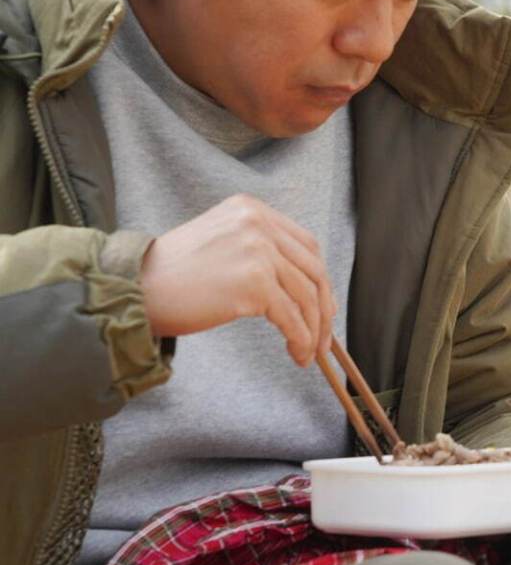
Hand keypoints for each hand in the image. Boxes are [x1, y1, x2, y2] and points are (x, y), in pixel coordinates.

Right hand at [139, 194, 336, 366]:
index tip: (322, 306)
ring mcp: (258, 251)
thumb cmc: (172, 276)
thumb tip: (303, 288)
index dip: (319, 279)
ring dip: (314, 330)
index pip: (306, 245)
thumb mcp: (221, 243)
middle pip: (313, 269)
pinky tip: (297, 354)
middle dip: (323, 308)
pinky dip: (301, 339)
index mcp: (251, 209)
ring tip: (309, 352)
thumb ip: (259, 250)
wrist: (132, 289)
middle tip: (324, 337)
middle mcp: (258, 223)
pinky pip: (292, 317)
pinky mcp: (253, 283)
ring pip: (306, 296)